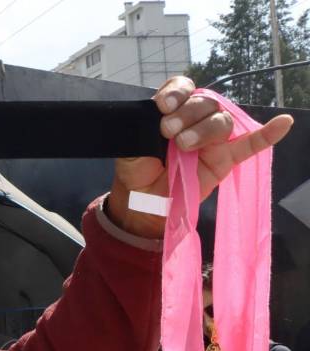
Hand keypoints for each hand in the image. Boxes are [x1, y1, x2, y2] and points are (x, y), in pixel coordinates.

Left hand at [107, 76, 293, 238]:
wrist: (141, 199)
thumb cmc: (137, 168)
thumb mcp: (130, 145)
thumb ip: (141, 128)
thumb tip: (155, 116)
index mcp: (174, 109)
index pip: (183, 87)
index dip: (176, 92)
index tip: (163, 106)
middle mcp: (196, 119)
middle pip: (205, 102)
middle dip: (187, 112)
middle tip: (167, 131)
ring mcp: (214, 138)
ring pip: (221, 120)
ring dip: (205, 128)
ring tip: (183, 145)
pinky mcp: (227, 158)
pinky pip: (251, 143)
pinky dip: (268, 134)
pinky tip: (283, 123)